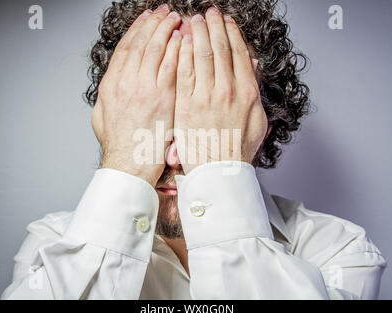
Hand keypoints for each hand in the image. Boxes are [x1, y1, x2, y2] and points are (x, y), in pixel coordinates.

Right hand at [91, 5, 181, 185]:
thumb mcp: (101, 119)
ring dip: (167, 30)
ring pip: (156, 49)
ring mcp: (144, 88)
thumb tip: (113, 85)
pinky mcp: (163, 98)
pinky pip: (172, 65)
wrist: (130, 166)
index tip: (146, 19)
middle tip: (163, 11)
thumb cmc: (120, 147)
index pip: (125, 48)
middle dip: (154, 23)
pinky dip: (178, 49)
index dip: (137, 30)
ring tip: (176, 18)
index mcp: (111, 85)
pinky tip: (185, 39)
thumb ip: (106, 99)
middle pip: (141, 43)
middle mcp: (125, 82)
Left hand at [174, 7, 268, 174]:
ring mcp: (205, 97)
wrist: (217, 172)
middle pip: (220, 49)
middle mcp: (227, 91)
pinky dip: (183, 53)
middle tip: (208, 13)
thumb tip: (251, 66)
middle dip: (213, 26)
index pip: (239, 53)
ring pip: (202, 55)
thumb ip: (254, 91)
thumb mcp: (257, 121)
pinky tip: (180, 41)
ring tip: (192, 20)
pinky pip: (183, 71)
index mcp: (247, 93)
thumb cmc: (236, 149)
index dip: (231, 33)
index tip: (225, 21)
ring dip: (197, 33)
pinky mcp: (186, 104)